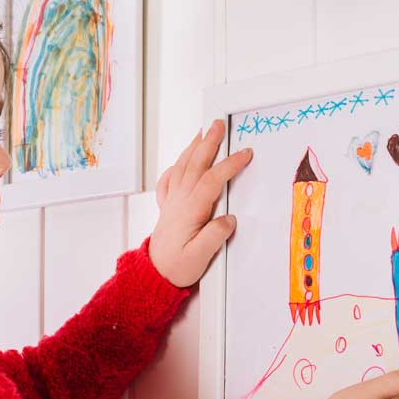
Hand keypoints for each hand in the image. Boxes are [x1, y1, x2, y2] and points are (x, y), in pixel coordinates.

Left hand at [148, 118, 253, 287]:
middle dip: (208, 142)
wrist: (154, 274)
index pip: (211, 180)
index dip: (229, 165)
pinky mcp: (168, 207)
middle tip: (217, 124)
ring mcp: (172, 202)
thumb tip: (228, 219)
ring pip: (182, 167)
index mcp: (189, 211)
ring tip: (202, 132)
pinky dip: (176, 166)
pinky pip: (170, 179)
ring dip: (193, 147)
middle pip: (194, 164)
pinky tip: (180, 161)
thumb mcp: (199, 257)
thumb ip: (214, 236)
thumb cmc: (177, 267)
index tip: (244, 154)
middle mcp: (179, 201)